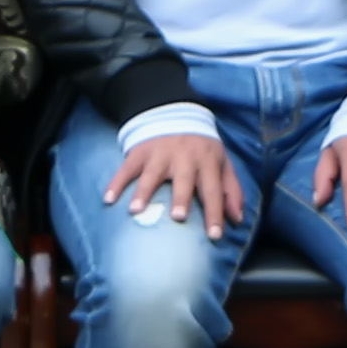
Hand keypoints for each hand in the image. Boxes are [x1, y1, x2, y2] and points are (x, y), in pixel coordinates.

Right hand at [100, 129, 248, 237]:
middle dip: (181, 197)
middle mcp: (183, 157)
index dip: (215, 213)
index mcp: (206, 162)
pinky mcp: (139, 152)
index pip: (213, 190)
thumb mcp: (222, 162)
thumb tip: (237, 219)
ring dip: (144, 192)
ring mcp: (159, 154)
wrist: (173, 112)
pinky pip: (126, 168)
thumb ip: (231, 190)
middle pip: (183, 179)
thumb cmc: (201, 148)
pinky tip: (108, 199)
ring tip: (135, 211)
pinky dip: (116, 183)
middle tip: (178, 217)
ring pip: (151, 174)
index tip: (215, 235)